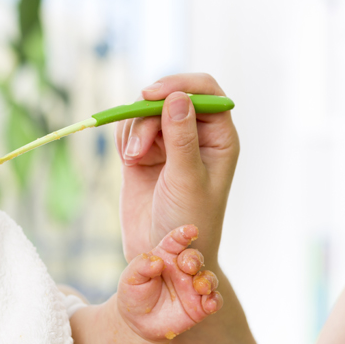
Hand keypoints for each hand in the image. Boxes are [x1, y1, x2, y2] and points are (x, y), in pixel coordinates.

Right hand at [115, 74, 238, 262]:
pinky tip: (128, 159)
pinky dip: (125, 137)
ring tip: (133, 159)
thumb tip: (177, 98)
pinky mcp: (144, 153)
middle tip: (136, 144)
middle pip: (170, 97)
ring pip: (146, 111)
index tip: (153, 95)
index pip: (205, 92)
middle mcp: (195, 135)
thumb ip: (182, 137)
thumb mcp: (187, 179)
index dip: (180, 85)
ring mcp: (168, 143)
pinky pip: (131, 128)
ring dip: (135, 129)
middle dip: (149, 113)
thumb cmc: (188, 223)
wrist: (162, 258)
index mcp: (219, 138)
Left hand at [117, 225, 221, 342]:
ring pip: (208, 278)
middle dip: (195, 259)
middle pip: (195, 258)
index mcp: (166, 256)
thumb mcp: (130, 278)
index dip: (184, 234)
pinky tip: (209, 304)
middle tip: (189, 266)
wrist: (137, 323)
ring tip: (200, 287)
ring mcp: (192, 287)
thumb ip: (141, 266)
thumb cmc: (134, 294)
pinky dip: (215, 300)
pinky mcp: (200, 306)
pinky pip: (214, 300)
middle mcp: (182, 269)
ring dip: (208, 280)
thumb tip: (157, 262)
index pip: (177, 240)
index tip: (191, 230)